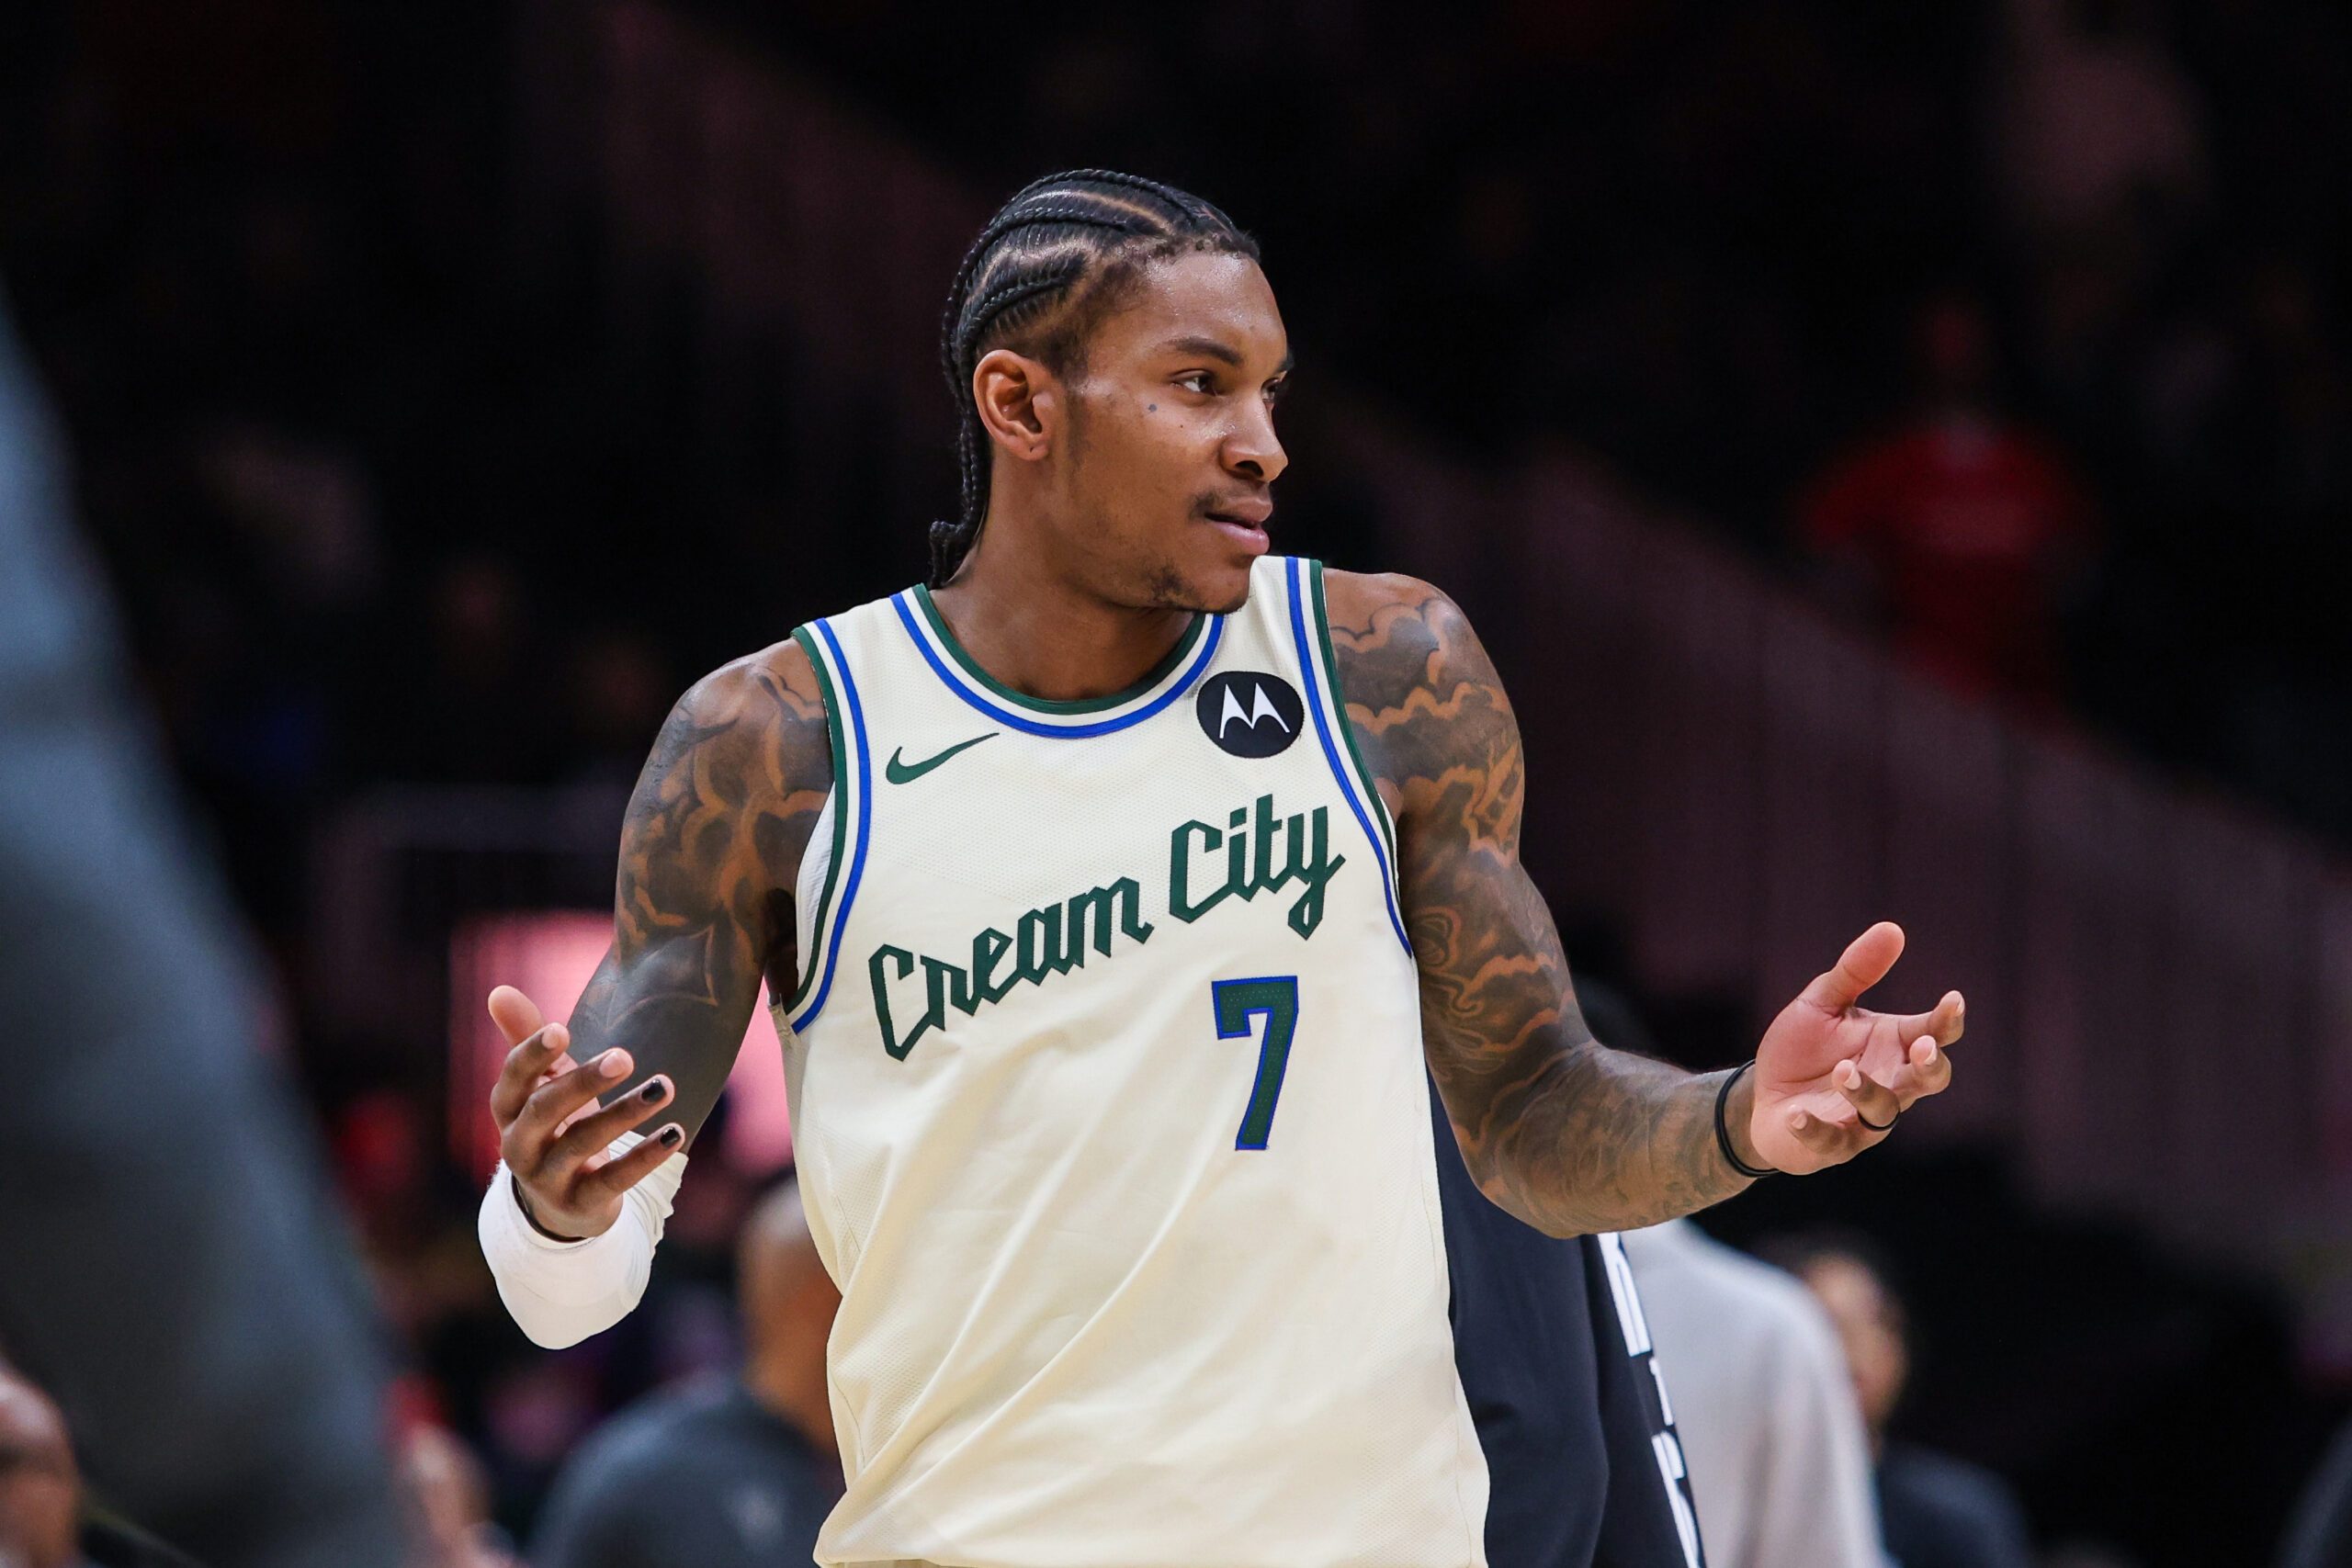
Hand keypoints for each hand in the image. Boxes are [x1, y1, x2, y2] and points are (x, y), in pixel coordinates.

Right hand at [487, 986, 680, 1239]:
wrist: (560, 1203)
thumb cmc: (555, 1124)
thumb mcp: (543, 1083)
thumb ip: (527, 1039)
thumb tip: (499, 990)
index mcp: (509, 1109)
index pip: (514, 1078)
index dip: (533, 1055)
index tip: (563, 1030)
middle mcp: (519, 1145)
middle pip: (545, 1110)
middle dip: (584, 1082)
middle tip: (626, 1056)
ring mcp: (548, 1178)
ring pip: (583, 1143)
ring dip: (625, 1113)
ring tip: (665, 1086)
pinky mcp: (581, 1203)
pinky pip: (613, 1180)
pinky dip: (645, 1157)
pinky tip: (675, 1133)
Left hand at [1744, 922, 1962, 1175]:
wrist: (1761, 1095)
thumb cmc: (1802, 1049)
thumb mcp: (1822, 1002)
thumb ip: (1856, 970)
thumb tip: (1892, 928)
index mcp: (1893, 1046)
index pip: (1934, 1034)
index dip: (1948, 1020)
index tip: (1953, 1000)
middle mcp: (1890, 1083)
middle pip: (1930, 1079)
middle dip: (1930, 1065)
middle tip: (1920, 1047)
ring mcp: (1863, 1119)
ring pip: (1884, 1112)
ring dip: (1867, 1091)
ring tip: (1842, 1071)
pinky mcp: (1830, 1145)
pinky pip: (1831, 1142)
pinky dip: (1815, 1129)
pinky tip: (1797, 1114)